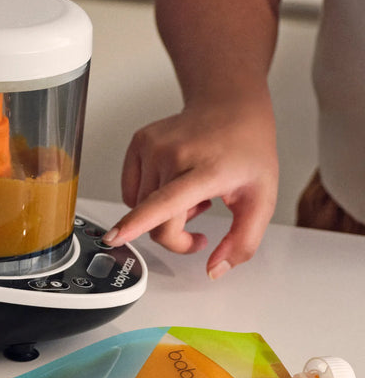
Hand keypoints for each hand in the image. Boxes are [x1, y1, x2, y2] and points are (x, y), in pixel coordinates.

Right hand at [102, 98, 277, 278]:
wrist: (230, 107)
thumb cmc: (246, 151)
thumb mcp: (261, 200)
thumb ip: (242, 243)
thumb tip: (213, 270)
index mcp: (207, 170)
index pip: (166, 201)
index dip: (138, 222)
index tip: (116, 236)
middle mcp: (175, 155)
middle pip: (155, 220)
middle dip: (175, 232)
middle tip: (201, 215)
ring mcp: (153, 146)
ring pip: (141, 207)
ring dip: (163, 210)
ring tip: (189, 187)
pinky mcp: (138, 142)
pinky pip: (130, 191)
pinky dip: (148, 195)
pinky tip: (171, 178)